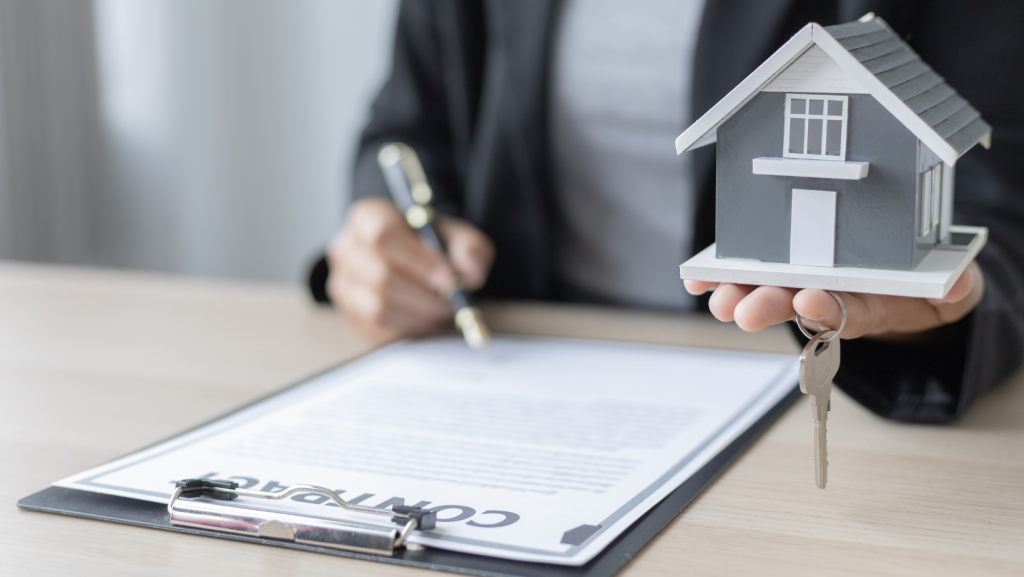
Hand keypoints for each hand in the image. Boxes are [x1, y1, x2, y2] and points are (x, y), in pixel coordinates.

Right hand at [326, 197, 494, 338]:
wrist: (414, 257)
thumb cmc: (430, 242)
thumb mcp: (455, 234)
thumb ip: (469, 248)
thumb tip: (471, 274)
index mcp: (369, 216)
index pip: (383, 236)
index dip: (419, 261)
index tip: (450, 278)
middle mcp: (348, 248)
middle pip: (380, 277)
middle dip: (425, 295)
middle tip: (454, 301)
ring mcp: (344, 282)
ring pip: (378, 307)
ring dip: (419, 313)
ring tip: (443, 309)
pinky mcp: (350, 312)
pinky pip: (379, 327)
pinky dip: (410, 326)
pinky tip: (427, 317)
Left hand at [683, 261, 984, 339]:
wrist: (900, 283)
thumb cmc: (917, 287)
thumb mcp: (945, 288)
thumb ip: (950, 288)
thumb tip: (959, 284)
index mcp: (865, 305)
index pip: (845, 312)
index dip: (827, 308)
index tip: (811, 301)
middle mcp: (826, 299)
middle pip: (794, 307)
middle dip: (768, 307)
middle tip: (746, 311)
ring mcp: (799, 285)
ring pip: (765, 292)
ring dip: (738, 294)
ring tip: (717, 297)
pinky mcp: (779, 270)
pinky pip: (746, 273)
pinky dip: (718, 276)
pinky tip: (694, 278)